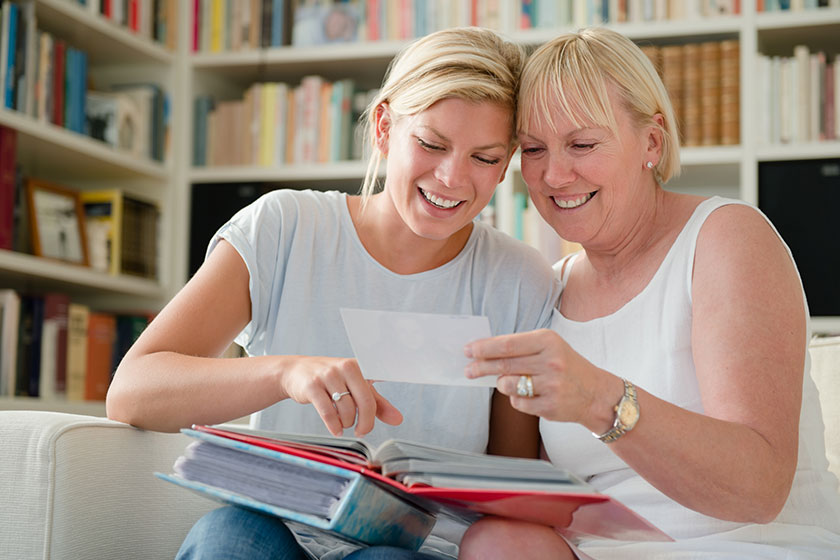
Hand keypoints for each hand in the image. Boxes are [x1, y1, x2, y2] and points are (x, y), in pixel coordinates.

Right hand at [280, 356, 402, 435]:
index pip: (379, 386)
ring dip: (347, 423)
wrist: (296, 372)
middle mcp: (345, 368)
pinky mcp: (312, 386)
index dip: (385, 401)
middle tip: (362, 431)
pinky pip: (328, 412)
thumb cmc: (330, 380)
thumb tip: (398, 419)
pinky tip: (335, 429)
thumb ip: (377, 403)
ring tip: (343, 423)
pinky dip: (334, 426)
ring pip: (347, 409)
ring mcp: (328, 376)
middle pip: (365, 402)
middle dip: (366, 423)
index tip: (394, 416)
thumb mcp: (355, 387)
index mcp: (359, 366)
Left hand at [464, 329, 602, 425]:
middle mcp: (550, 362)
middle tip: (468, 370)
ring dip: (502, 385)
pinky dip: (516, 399)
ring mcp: (551, 385)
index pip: (507, 344)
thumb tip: (484, 352)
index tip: (468, 350)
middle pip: (504, 365)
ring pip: (507, 385)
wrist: (596, 393)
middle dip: (481, 367)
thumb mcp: (548, 348)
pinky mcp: (550, 406)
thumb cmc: (566, 367)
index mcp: (548, 341)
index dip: (484, 348)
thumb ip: (520, 348)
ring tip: (509, 382)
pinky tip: (528, 395)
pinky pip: (518, 403)